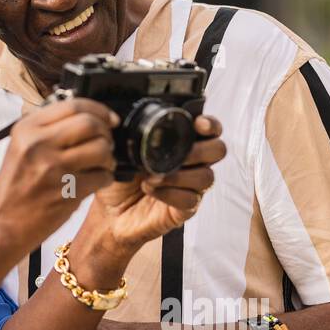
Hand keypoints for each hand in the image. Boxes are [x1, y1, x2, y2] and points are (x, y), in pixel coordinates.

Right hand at [0, 98, 118, 253]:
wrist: (1, 225)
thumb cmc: (14, 187)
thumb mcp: (21, 147)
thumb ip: (48, 129)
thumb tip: (88, 117)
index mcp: (27, 128)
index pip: (73, 105)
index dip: (99, 110)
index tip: (110, 118)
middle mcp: (38, 144)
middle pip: (91, 124)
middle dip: (106, 133)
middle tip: (105, 143)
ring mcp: (53, 168)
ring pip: (101, 149)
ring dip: (108, 157)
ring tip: (100, 164)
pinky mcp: (67, 191)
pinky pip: (103, 176)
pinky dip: (105, 178)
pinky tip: (94, 182)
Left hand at [86, 115, 225, 251]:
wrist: (111, 211)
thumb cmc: (121, 180)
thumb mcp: (124, 152)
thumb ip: (134, 135)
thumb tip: (128, 118)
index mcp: (182, 145)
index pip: (210, 130)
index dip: (210, 124)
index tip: (199, 124)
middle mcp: (192, 164)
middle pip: (218, 150)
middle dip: (199, 151)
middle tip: (177, 155)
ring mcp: (192, 187)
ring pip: (206, 176)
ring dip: (178, 175)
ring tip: (152, 177)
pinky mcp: (186, 209)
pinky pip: (191, 199)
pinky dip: (169, 193)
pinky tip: (151, 190)